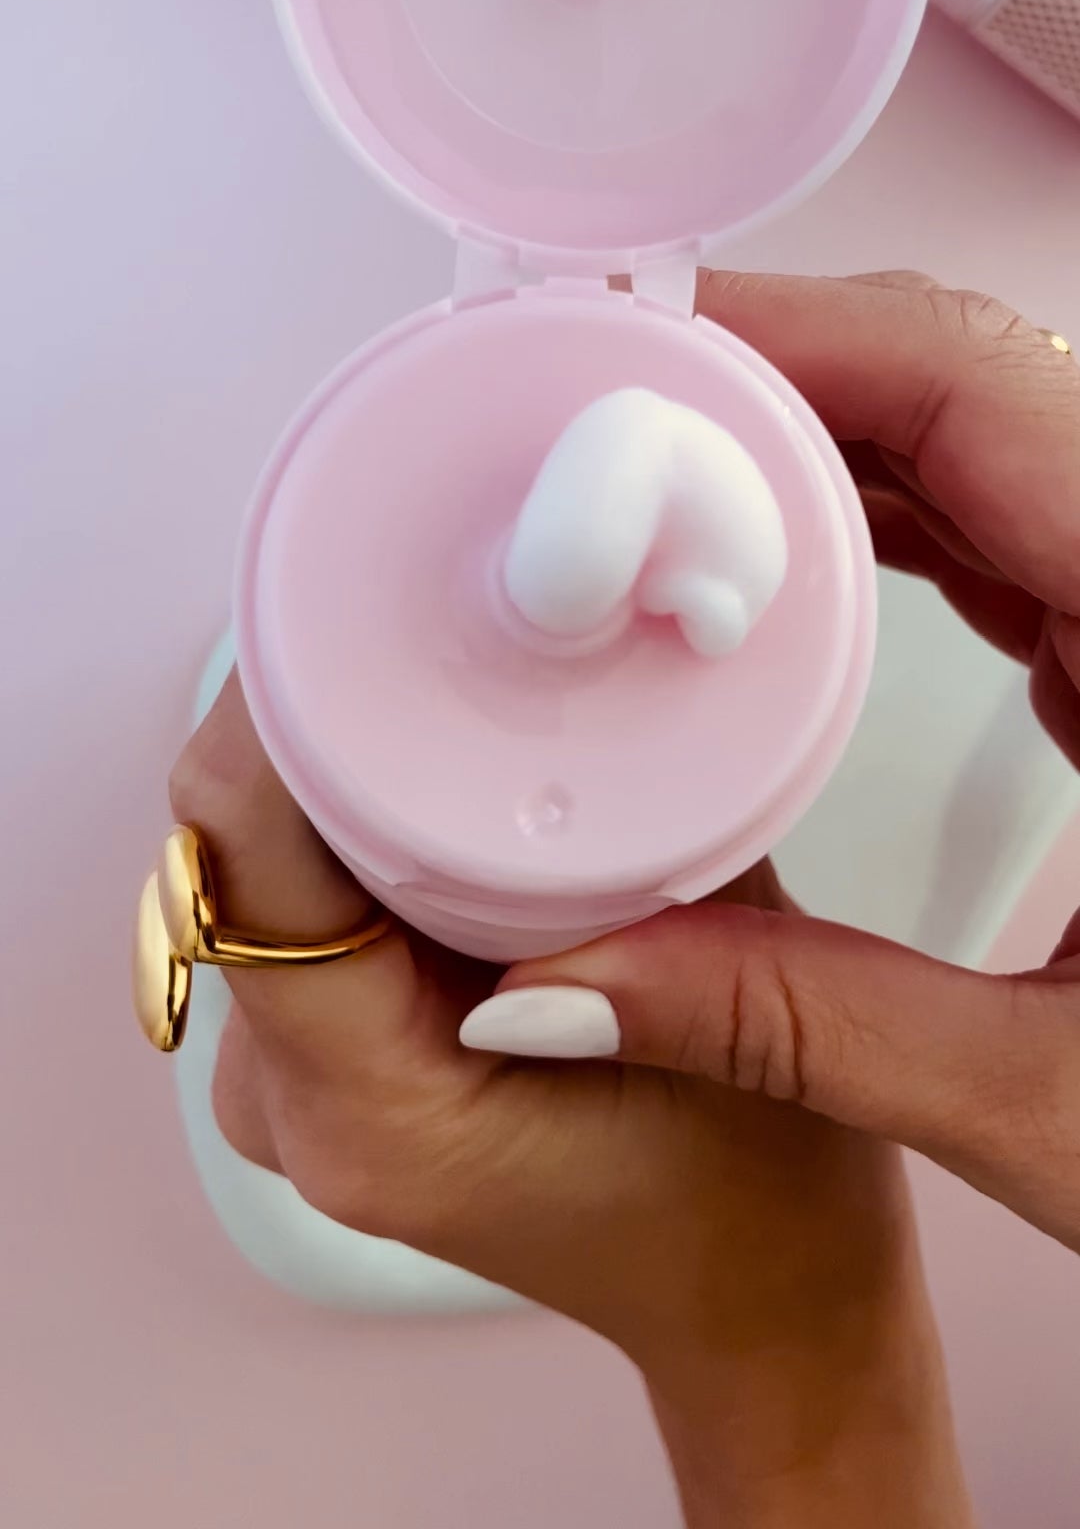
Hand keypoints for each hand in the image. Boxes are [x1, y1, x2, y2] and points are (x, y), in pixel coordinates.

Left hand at [172, 672, 971, 1525]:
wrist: (758, 1312)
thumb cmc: (765, 1205)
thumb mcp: (748, 1003)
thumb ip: (660, 843)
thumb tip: (593, 666)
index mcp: (376, 1106)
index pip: (248, 861)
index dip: (280, 712)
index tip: (359, 610)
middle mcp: (299, 1105)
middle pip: (238, 848)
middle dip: (316, 713)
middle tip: (428, 607)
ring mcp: (300, 1088)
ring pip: (264, 862)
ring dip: (338, 762)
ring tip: (448, 677)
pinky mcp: (329, 1061)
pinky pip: (304, 899)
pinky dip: (359, 821)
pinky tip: (448, 772)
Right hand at [461, 270, 1079, 1263]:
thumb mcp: (1060, 1105)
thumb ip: (803, 1032)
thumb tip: (556, 993)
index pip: (984, 393)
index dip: (794, 342)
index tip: (626, 358)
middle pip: (966, 386)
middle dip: (768, 377)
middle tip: (586, 415)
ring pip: (974, 439)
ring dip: (805, 439)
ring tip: (639, 476)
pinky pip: (993, 517)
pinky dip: (866, 511)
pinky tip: (757, 554)